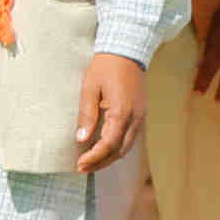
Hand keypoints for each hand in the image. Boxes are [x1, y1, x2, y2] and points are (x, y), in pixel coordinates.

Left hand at [75, 52, 148, 172]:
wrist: (127, 51)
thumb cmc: (105, 67)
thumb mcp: (90, 88)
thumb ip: (87, 115)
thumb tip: (81, 139)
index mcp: (122, 111)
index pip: (109, 144)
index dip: (94, 157)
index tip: (79, 164)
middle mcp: (134, 117)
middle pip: (120, 151)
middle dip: (101, 162)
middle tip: (82, 168)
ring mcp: (140, 116)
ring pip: (127, 147)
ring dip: (109, 157)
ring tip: (91, 162)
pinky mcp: (140, 114)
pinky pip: (130, 137)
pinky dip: (117, 147)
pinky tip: (104, 148)